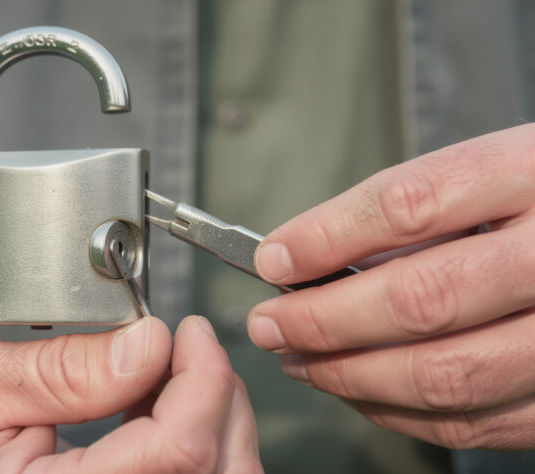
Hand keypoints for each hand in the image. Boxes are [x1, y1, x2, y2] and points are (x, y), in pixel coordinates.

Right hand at [0, 316, 260, 472]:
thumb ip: (63, 369)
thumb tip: (150, 346)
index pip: (172, 457)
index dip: (201, 384)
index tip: (188, 333)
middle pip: (211, 473)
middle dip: (218, 399)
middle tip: (188, 346)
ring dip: (215, 420)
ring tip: (172, 374)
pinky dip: (197, 441)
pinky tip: (161, 407)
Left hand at [248, 124, 534, 449]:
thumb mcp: (497, 172)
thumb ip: (418, 210)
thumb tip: (313, 256)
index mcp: (531, 177)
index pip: (412, 205)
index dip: (328, 236)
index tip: (274, 259)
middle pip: (422, 300)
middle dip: (324, 321)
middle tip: (269, 323)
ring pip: (446, 375)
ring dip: (351, 375)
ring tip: (300, 360)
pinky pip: (475, 423)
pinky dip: (399, 413)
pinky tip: (359, 390)